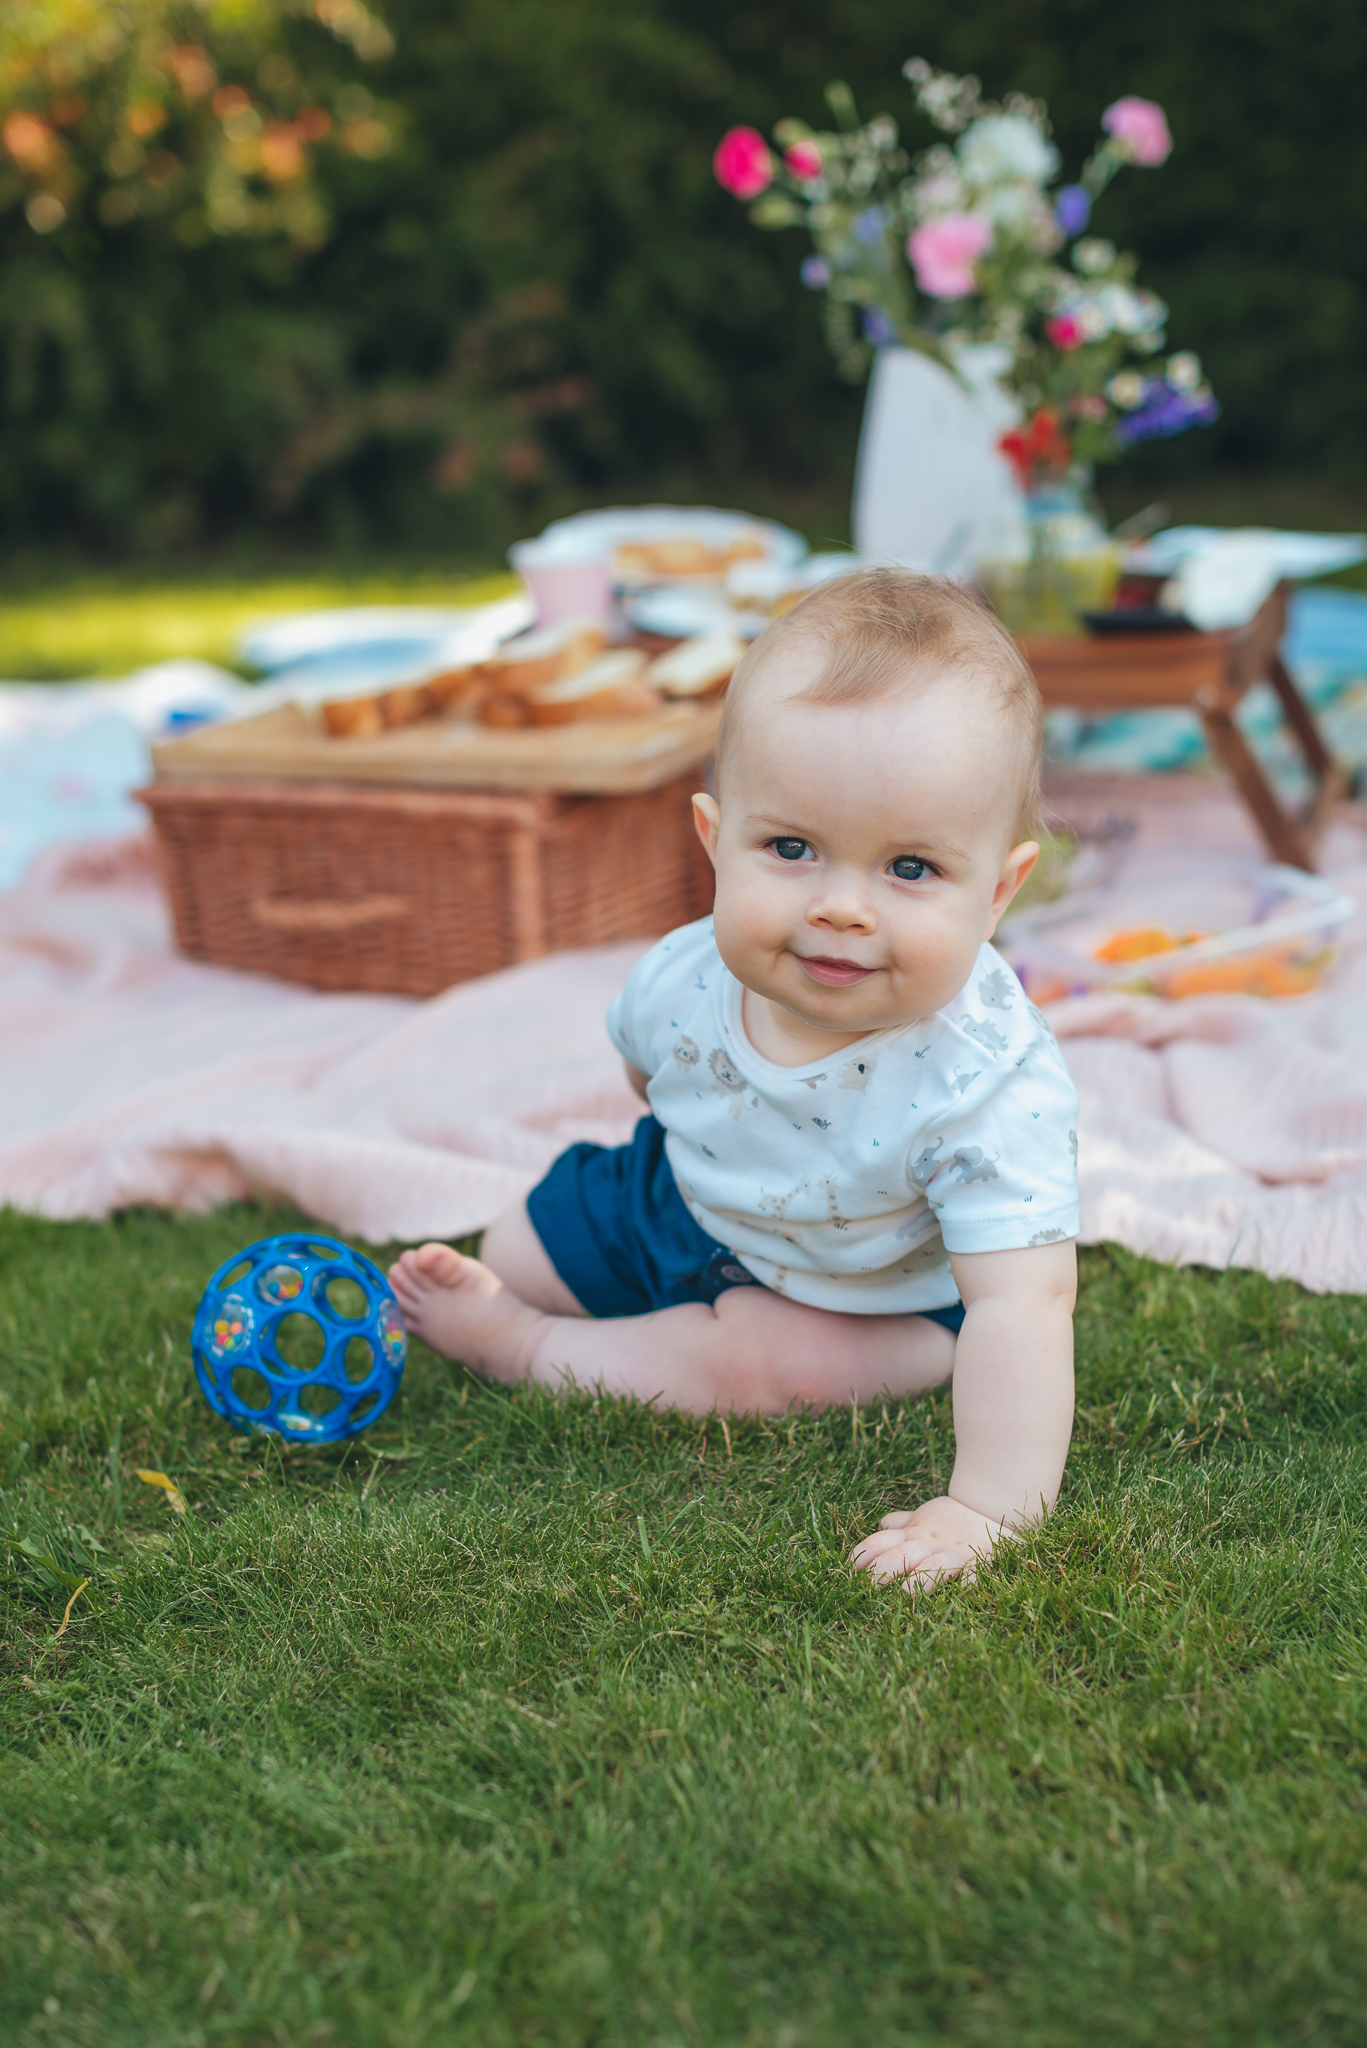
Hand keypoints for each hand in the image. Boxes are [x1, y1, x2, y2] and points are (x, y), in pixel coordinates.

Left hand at [849, 1495, 1011, 1589]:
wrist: (995, 1507)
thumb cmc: (954, 1519)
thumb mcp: (925, 1517)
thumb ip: (903, 1523)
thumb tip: (881, 1524)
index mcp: (914, 1534)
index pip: (882, 1542)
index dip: (865, 1554)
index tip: (849, 1570)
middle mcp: (930, 1544)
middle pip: (900, 1556)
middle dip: (882, 1571)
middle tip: (865, 1589)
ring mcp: (955, 1553)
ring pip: (933, 1567)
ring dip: (919, 1581)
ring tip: (905, 1595)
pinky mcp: (982, 1561)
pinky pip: (976, 1573)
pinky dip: (971, 1583)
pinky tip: (963, 1594)